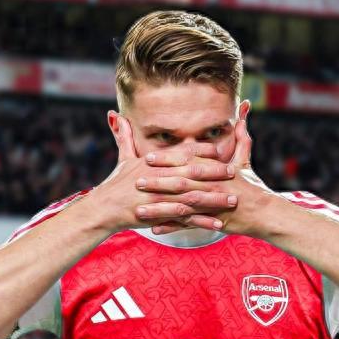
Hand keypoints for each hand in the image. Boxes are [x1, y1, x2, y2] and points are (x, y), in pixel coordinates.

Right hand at [85, 116, 238, 232]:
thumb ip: (124, 136)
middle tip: (234, 172)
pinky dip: (202, 221)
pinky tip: (218, 223)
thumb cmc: (115, 183)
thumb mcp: (122, 157)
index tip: (221, 150)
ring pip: (193, 196)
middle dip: (215, 172)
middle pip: (192, 173)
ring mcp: (160, 197)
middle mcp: (159, 177)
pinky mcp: (159, 214)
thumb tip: (115, 114)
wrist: (104, 208)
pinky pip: (185, 218)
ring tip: (233, 200)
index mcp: (155, 162)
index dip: (203, 151)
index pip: (183, 153)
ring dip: (214, 199)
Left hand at [137, 118, 278, 236]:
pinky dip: (172, 227)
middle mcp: (213, 185)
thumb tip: (243, 114)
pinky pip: (189, 225)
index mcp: (217, 169)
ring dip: (159, 208)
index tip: (147, 158)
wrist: (266, 213)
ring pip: (182, 205)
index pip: (189, 161)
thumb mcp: (246, 161)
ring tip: (139, 210)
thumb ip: (241, 138)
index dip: (167, 159)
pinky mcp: (213, 221)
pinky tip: (154, 229)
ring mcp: (212, 204)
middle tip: (136, 181)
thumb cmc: (254, 187)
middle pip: (181, 182)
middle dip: (157, 182)